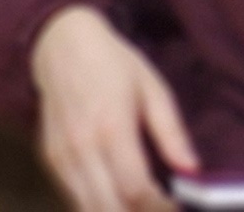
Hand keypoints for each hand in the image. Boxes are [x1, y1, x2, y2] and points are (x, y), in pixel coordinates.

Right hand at [28, 6, 194, 211]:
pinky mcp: (51, 161)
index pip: (135, 188)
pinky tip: (118, 199)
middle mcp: (82, 148)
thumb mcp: (153, 88)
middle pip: (109, 207)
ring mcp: (62, 158)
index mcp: (112, 127)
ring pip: (87, 209)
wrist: (63, 48)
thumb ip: (172, 132)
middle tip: (160, 208)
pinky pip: (74, 197)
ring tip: (143, 207)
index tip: (177, 207)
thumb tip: (192, 169)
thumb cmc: (115, 65)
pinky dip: (96, 206)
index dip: (158, 207)